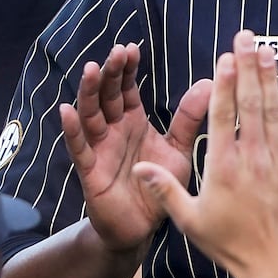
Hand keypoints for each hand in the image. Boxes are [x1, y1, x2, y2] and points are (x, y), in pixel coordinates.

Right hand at [58, 43, 211, 254]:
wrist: (142, 228)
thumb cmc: (159, 185)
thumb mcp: (178, 149)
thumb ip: (188, 119)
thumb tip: (210, 81)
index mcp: (133, 122)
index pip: (127, 88)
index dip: (128, 69)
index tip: (133, 48)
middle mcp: (113, 130)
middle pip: (108, 95)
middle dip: (111, 73)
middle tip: (117, 52)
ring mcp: (99, 148)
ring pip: (91, 114)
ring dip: (89, 92)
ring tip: (92, 69)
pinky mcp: (90, 171)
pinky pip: (78, 147)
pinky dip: (72, 129)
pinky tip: (67, 111)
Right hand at [139, 30, 277, 277]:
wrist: (273, 265)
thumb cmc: (228, 244)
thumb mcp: (189, 220)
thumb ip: (165, 190)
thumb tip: (140, 167)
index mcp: (222, 165)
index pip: (222, 114)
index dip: (224, 83)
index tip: (224, 57)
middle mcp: (252, 157)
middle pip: (250, 102)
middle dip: (247, 66)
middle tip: (246, 36)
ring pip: (275, 111)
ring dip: (271, 78)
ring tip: (268, 51)